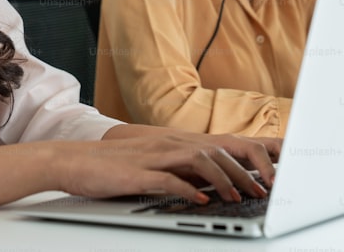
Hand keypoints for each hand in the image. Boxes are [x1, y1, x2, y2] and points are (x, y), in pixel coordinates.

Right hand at [60, 132, 278, 204]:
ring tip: (239, 197)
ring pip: (200, 161)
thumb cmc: (112, 167)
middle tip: (265, 191)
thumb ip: (180, 171)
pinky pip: (168, 179)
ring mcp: (154, 156)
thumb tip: (208, 187)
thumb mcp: (153, 165)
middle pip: (218, 152)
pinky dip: (188, 190)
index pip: (221, 146)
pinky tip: (200, 201)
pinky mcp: (138, 172)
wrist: (73, 160)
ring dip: (224, 180)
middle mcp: (169, 144)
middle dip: (246, 171)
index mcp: (174, 142)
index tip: (270, 176)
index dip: (248, 159)